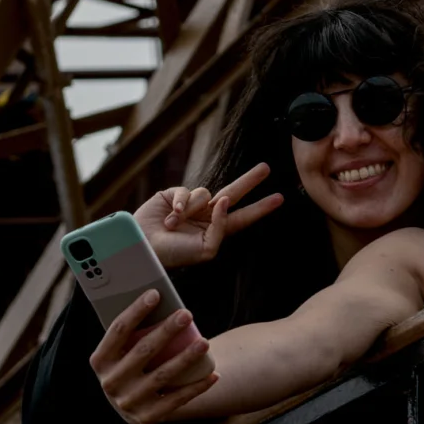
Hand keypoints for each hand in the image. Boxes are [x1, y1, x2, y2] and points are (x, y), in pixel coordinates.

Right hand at [89, 290, 218, 423]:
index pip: (118, 330)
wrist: (132, 403)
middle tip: (187, 314)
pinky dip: (196, 387)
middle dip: (166, 331)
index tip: (155, 293)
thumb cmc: (132, 362)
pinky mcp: (147, 417)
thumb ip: (134, 330)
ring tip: (204, 342)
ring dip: (185, 358)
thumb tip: (159, 297)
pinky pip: (176, 400)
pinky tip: (213, 374)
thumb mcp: (123, 350)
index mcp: (100, 360)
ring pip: (162, 375)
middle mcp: (110, 383)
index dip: (136, 311)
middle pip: (143, 350)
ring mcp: (128, 402)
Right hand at [133, 164, 283, 267]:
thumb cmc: (175, 255)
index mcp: (216, 230)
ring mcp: (191, 204)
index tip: (280, 198)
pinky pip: (186, 191)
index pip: (243, 217)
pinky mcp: (174, 194)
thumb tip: (225, 201)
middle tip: (266, 168)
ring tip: (174, 225)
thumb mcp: (205, 249)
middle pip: (233, 193)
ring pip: (205, 193)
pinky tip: (170, 216)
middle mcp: (206, 215)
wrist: (143, 248)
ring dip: (191, 209)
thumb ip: (221, 227)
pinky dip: (180, 203)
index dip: (260, 208)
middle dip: (250, 181)